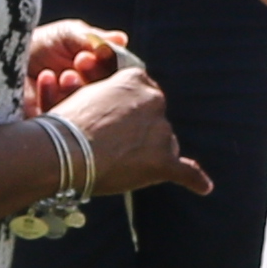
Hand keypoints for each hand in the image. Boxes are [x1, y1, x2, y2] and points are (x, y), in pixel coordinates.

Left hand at [18, 19, 130, 113]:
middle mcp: (85, 98)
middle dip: (95, 78)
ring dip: (77, 90)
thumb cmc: (37, 42)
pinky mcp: (46, 126)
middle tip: (82, 61)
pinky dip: (53, 96)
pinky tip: (45, 78)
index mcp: (96, 78)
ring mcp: (67, 114)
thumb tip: (121, 40)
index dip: (110, 68)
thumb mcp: (67, 34)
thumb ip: (93, 38)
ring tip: (66, 73)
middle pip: (105, 98)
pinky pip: (57, 121)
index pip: (115, 79)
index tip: (96, 53)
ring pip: (83, 111)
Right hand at [54, 52, 207, 199]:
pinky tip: (204, 187)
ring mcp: (161, 132)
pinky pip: (186, 172)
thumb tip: (117, 108)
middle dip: (141, 131)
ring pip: (164, 144)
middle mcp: (155, 101)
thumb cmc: (65, 124)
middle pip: (155, 119)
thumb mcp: (85, 94)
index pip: (143, 91)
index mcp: (136, 79)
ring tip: (118, 164)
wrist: (62, 150)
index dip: (129, 109)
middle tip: (113, 144)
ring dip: (149, 154)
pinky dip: (195, 180)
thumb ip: (106, 94)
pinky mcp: (163, 162)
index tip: (116, 119)